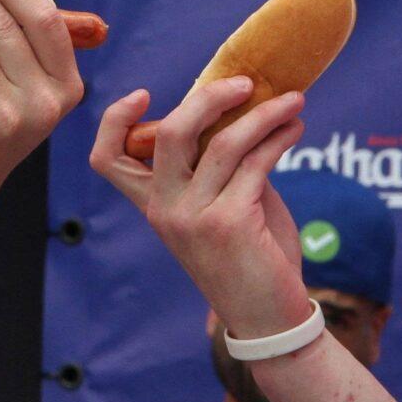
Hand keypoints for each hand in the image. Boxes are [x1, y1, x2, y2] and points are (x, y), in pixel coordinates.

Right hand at [90, 75, 310, 339]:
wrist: (267, 318)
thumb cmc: (248, 258)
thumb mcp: (221, 207)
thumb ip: (219, 165)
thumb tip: (242, 109)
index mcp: (153, 205)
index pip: (108, 159)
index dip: (116, 120)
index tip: (145, 94)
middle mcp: (165, 210)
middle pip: (168, 133)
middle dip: (209, 97)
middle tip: (246, 83)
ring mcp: (194, 217)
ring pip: (223, 142)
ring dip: (264, 114)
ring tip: (292, 102)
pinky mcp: (230, 222)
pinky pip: (256, 163)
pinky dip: (279, 138)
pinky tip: (294, 129)